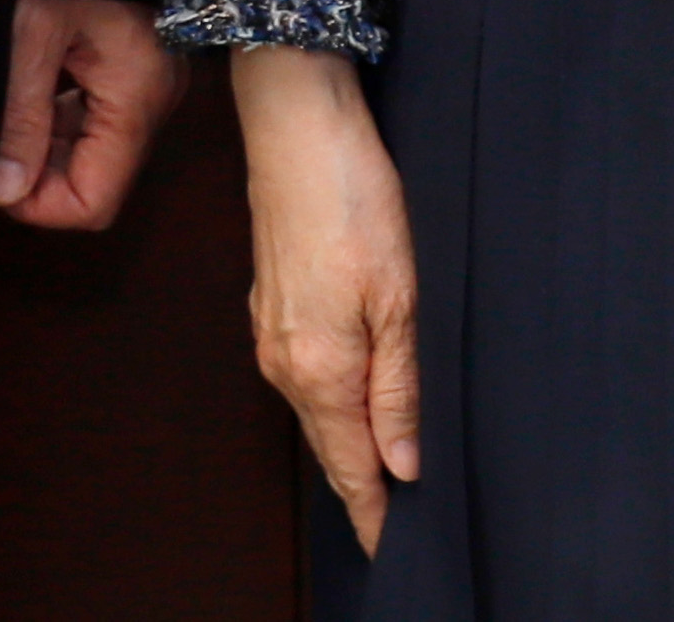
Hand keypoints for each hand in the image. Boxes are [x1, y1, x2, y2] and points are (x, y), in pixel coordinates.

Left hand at [0, 0, 182, 227]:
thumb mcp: (31, 34)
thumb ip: (20, 117)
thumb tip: (4, 191)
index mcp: (135, 98)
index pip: (94, 202)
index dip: (40, 204)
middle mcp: (151, 100)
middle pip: (94, 179)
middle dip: (38, 173)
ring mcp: (145, 83)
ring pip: (90, 148)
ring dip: (44, 142)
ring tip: (7, 103)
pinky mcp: (132, 65)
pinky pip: (93, 113)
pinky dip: (57, 113)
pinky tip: (29, 83)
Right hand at [231, 45, 420, 553]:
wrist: (296, 125)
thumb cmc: (352, 198)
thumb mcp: (398, 298)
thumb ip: (399, 387)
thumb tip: (402, 463)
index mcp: (319, 369)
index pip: (350, 468)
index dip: (375, 513)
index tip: (396, 548)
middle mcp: (285, 362)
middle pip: (331, 445)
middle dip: (364, 487)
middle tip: (399, 524)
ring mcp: (272, 333)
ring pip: (319, 410)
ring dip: (351, 443)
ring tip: (388, 475)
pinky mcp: (272, 306)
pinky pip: (307, 377)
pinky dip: (335, 402)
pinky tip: (360, 400)